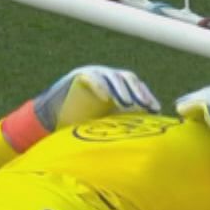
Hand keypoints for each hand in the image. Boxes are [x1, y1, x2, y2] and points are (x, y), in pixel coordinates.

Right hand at [2, 66, 158, 149]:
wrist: (54, 118)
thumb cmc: (83, 124)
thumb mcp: (109, 123)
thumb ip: (126, 123)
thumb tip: (151, 135)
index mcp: (119, 86)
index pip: (137, 87)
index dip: (147, 96)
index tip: (155, 109)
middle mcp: (108, 77)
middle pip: (128, 79)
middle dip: (138, 92)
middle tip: (144, 105)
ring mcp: (94, 74)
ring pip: (111, 78)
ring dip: (120, 90)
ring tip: (126, 104)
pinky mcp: (79, 76)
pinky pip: (91, 78)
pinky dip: (99, 87)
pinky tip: (106, 98)